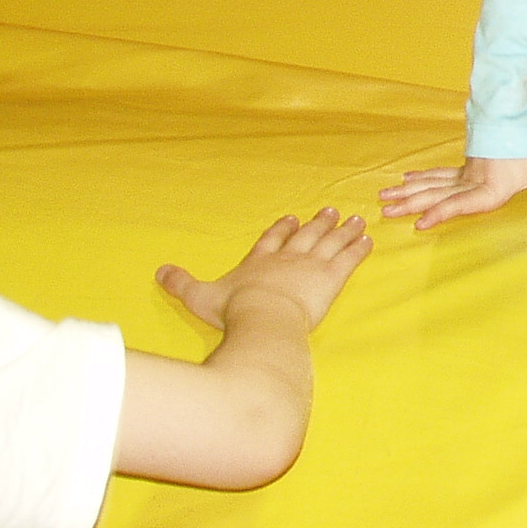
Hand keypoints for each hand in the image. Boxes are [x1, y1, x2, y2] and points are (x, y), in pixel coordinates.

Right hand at [157, 208, 371, 331]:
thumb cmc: (233, 310)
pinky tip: (368, 240)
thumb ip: (182, 283)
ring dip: (344, 230)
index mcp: (259, 261)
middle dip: (318, 223)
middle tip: (330, 211)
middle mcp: (287, 258)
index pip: (272, 240)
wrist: (264, 316)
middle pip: (306, 236)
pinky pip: (349, 258)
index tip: (292, 218)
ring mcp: (311, 264)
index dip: (282, 229)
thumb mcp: (200, 296)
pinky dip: (359, 248)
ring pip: (331, 242)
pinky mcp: (332, 277)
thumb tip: (158, 271)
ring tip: (355, 220)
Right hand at [378, 155, 526, 229]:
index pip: (459, 203)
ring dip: (407, 191)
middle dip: (410, 203)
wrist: (517, 125)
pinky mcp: (463, 170)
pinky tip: (403, 180)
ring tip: (383, 198)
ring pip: (430, 184)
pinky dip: (419, 178)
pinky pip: (436, 175)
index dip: (440, 213)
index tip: (419, 223)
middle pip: (435, 193)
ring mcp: (463, 175)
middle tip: (384, 211)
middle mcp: (469, 183)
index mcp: (485, 188)